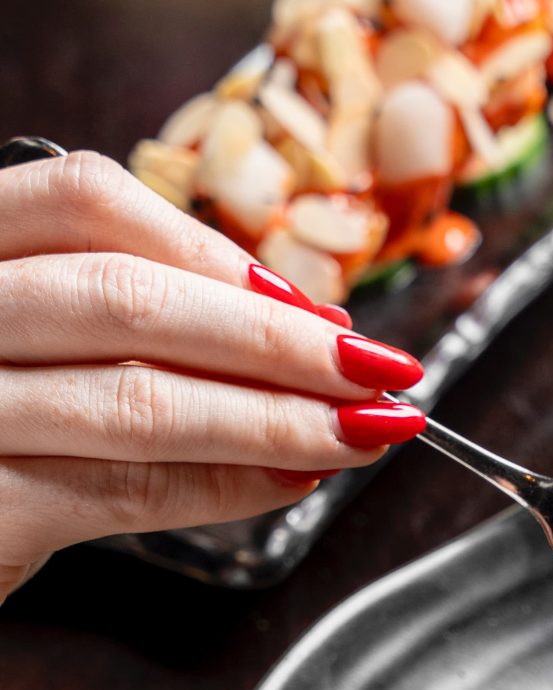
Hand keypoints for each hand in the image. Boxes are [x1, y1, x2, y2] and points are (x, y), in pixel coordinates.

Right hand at [0, 152, 425, 602]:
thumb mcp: (28, 347)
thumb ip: (124, 325)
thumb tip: (299, 337)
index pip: (85, 199)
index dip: (210, 247)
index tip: (309, 300)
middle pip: (127, 296)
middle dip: (276, 338)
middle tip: (381, 368)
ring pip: (135, 398)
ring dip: (273, 417)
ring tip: (363, 429)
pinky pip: (121, 490)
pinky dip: (221, 486)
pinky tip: (288, 481)